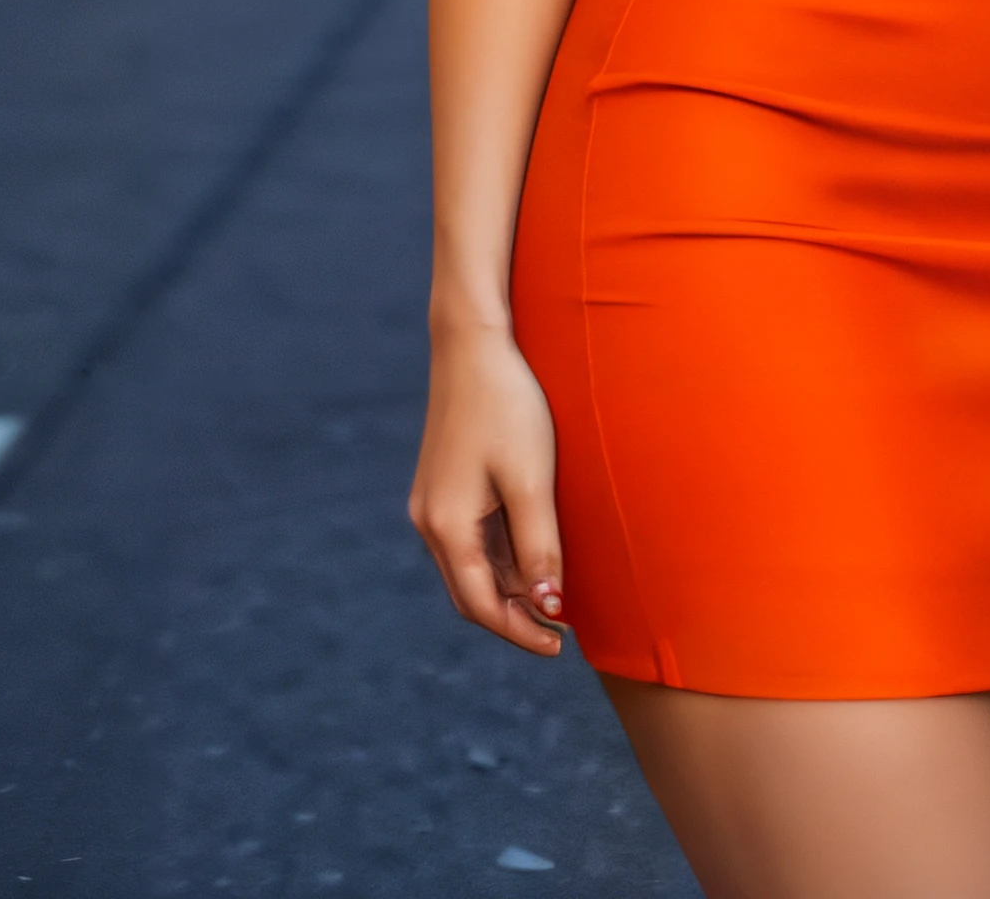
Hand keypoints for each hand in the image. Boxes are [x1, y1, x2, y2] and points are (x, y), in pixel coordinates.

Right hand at [409, 324, 568, 654]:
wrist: (473, 344)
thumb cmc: (507, 408)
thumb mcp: (532, 481)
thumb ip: (540, 548)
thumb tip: (548, 607)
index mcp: (446, 527)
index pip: (482, 606)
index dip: (521, 632)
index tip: (560, 645)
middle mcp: (429, 521)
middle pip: (470, 593)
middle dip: (514, 616)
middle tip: (561, 629)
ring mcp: (431, 501)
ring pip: (470, 566)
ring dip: (508, 586)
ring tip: (555, 590)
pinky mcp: (442, 483)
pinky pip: (468, 538)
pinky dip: (500, 555)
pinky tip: (533, 548)